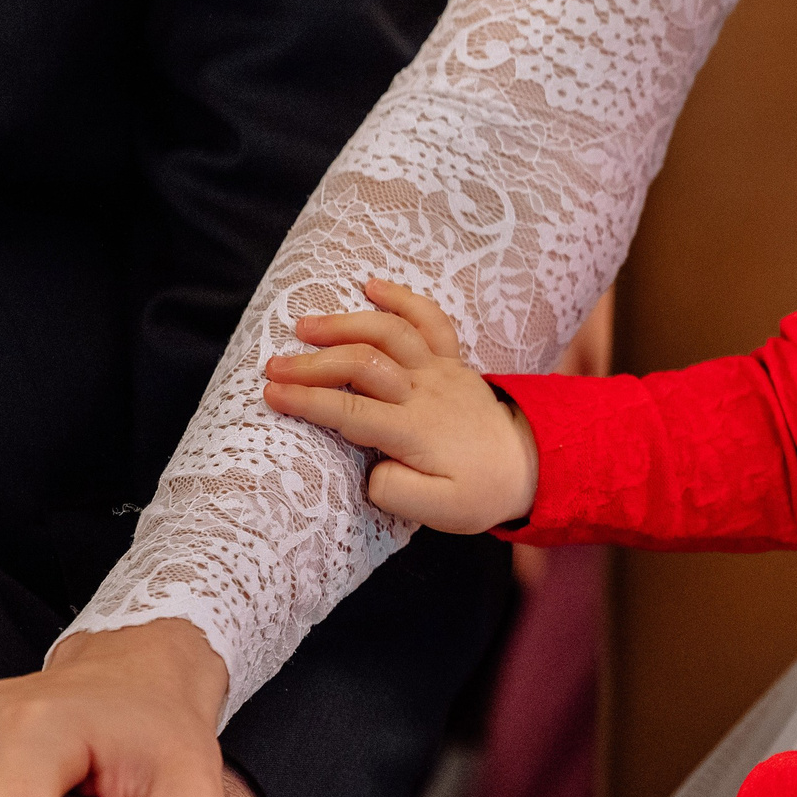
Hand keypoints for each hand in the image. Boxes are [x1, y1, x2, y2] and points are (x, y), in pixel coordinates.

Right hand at [263, 276, 539, 531]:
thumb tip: (371, 468)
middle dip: (314, 364)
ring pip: (391, 333)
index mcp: (416, 431)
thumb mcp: (440, 512)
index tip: (270, 395)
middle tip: (273, 367)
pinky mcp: (452, 361)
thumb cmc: (477, 492)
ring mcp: (441, 371)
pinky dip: (402, 299)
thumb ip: (398, 492)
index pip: (352, 411)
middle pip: (364, 365)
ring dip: (346, 325)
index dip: (308, 402)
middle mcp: (426, 392)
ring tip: (305, 327)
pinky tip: (372, 285)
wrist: (527, 468)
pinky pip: (430, 320)